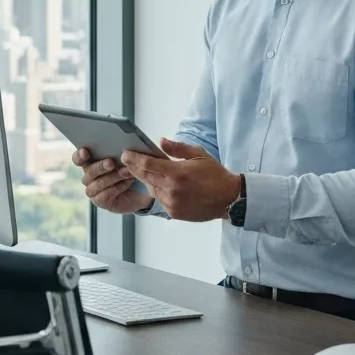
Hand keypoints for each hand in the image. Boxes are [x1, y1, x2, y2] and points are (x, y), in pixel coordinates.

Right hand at [73, 148, 152, 214]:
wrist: (141, 190)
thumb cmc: (131, 169)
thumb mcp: (127, 158)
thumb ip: (120, 151)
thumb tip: (123, 145)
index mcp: (90, 162)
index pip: (78, 159)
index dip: (79, 156)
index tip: (85, 151)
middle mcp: (89, 176)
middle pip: (89, 171)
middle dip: (100, 166)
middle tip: (111, 162)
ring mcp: (92, 190)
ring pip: (97, 183)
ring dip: (113, 177)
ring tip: (127, 172)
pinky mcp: (99, 201)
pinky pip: (105, 194)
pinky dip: (118, 187)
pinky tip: (128, 182)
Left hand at [120, 138, 240, 221]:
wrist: (228, 198)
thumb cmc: (215, 174)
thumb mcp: (198, 154)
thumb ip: (177, 148)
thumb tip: (160, 141)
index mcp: (177, 173)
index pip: (148, 164)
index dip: (134, 158)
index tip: (126, 154)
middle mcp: (172, 189)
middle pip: (145, 176)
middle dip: (134, 167)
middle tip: (127, 160)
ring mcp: (172, 203)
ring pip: (151, 189)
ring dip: (146, 179)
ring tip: (142, 171)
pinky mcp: (174, 213)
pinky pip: (159, 199)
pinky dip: (157, 191)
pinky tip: (159, 184)